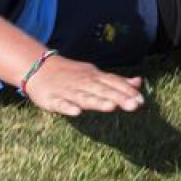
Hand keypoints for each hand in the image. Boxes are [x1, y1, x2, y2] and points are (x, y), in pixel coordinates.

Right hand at [24, 56, 145, 116]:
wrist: (39, 68)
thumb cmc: (72, 75)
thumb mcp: (95, 75)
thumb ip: (116, 82)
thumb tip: (139, 82)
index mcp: (94, 77)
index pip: (113, 83)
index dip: (127, 91)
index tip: (141, 101)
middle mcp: (83, 83)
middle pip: (102, 91)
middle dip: (118, 98)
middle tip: (134, 105)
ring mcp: (67, 90)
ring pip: (84, 97)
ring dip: (97, 102)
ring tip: (111, 107)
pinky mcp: (52, 99)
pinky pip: (60, 104)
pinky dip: (68, 107)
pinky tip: (76, 112)